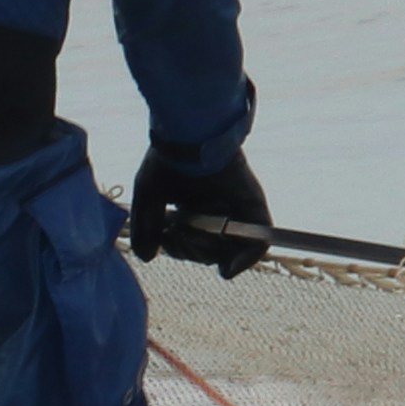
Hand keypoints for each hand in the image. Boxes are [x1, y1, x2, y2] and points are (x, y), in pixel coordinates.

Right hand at [125, 146, 273, 275]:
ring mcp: (238, 212)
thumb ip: (146, 228)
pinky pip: (258, 245)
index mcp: (196, 208)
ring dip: (207, 253)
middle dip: (189, 250)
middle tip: (177, 233)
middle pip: (209, 250)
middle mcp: (219, 211)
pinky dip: (244, 260)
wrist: (191, 137)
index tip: (166, 238)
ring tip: (190, 235)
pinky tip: (224, 268)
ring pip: (229, 250)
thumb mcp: (148, 196)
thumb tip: (147, 257)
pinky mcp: (254, 210)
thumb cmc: (169, 160)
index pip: (192, 242)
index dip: (179, 247)